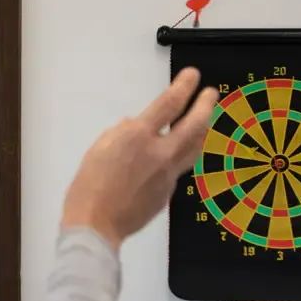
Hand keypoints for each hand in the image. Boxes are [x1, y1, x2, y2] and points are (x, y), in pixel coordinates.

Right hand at [60, 69, 218, 248]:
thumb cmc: (89, 185)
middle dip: (205, 105)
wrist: (97, 225)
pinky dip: (178, 158)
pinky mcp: (168, 193)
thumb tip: (137, 127)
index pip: (168, 104)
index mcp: (138, 137)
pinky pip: (178, 170)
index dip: (184, 86)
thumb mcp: (100, 148)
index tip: (193, 75)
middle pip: (194, 125)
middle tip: (211, 94)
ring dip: (203, 132)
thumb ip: (123, 133)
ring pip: (194, 149)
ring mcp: (168, 175)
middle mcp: (160, 153)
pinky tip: (171, 159)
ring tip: (206, 122)